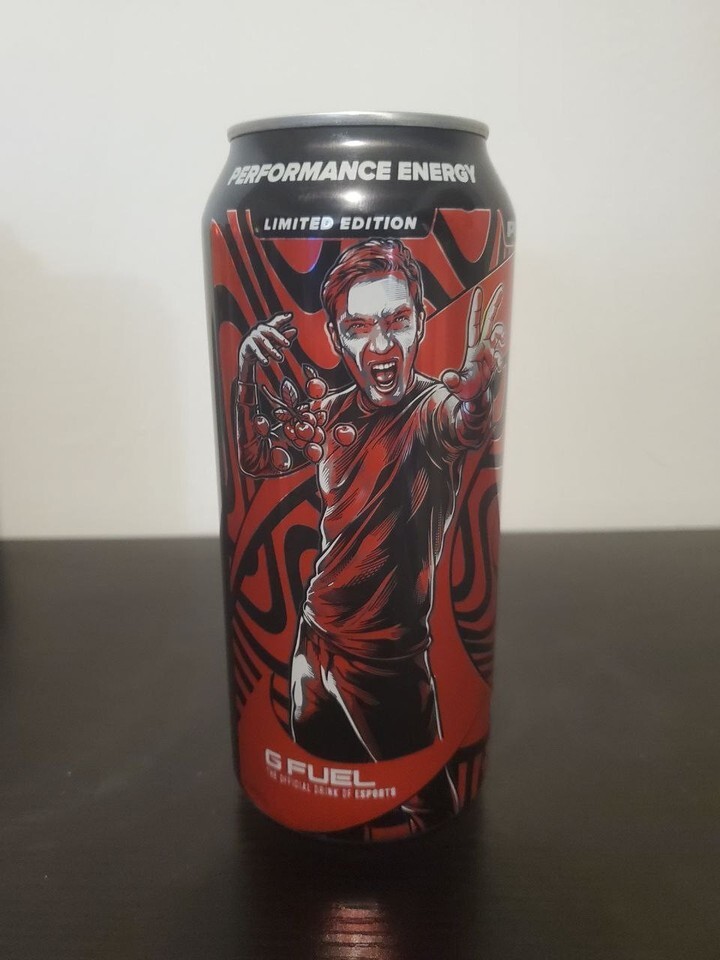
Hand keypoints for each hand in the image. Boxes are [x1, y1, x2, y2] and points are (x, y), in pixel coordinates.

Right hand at [238, 312, 296, 380]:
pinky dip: (261, 356)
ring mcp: (253, 336)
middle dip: (280, 337)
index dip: (283, 318)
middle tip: (288, 344)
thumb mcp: (275, 343)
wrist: (247, 356)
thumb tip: (294, 330)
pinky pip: (255, 350)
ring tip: (280, 358)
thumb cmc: (263, 347)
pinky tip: (266, 362)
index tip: (291, 316)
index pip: (276, 322)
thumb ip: (284, 337)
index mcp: (268, 327)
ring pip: (264, 342)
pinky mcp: (247, 344)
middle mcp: (260, 329)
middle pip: (271, 331)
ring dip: (273, 350)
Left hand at [442, 284, 505, 400]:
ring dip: (500, 338)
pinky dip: (501, 355)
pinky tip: (495, 366)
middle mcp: (481, 346)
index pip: (475, 324)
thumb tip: (448, 378)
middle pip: (489, 320)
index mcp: (473, 348)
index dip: (476, 308)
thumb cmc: (466, 390)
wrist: (475, 398)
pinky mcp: (496, 357)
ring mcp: (489, 350)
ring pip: (499, 334)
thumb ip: (454, 382)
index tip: (477, 291)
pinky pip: (503, 349)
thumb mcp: (459, 387)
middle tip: (500, 288)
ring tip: (495, 354)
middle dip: (494, 304)